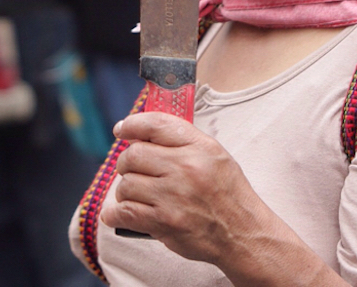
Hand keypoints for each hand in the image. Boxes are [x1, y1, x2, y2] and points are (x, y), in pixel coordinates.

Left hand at [101, 112, 266, 266]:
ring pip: (126, 185)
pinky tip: (116, 213)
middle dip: (126, 162)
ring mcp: (172, 197)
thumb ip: (183, 141)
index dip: (132, 124)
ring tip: (135, 193)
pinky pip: (125, 213)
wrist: (241, 232)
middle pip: (133, 155)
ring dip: (124, 190)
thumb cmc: (227, 192)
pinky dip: (115, 213)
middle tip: (131, 169)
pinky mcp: (164, 223)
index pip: (155, 124)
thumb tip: (142, 136)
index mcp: (198, 146)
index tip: (121, 129)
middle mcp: (185, 168)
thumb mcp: (214, 154)